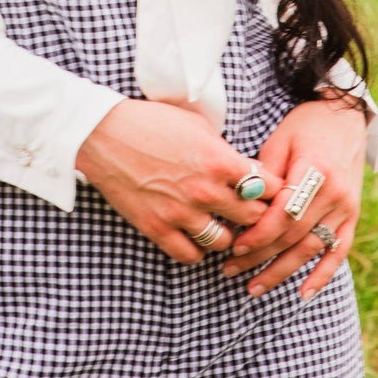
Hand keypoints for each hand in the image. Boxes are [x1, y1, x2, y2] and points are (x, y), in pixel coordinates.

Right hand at [76, 101, 282, 264]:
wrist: (104, 134)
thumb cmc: (151, 121)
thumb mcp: (198, 126)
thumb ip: (227, 152)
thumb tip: (251, 170)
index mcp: (220, 160)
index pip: (270, 187)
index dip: (274, 189)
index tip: (269, 190)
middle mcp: (206, 191)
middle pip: (253, 218)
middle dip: (255, 213)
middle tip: (249, 209)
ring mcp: (182, 213)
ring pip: (225, 242)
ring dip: (227, 234)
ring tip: (221, 224)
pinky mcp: (158, 229)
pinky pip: (191, 256)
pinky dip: (197, 249)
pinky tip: (195, 235)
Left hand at [220, 96, 366, 299]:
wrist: (344, 115)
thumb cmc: (304, 126)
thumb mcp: (280, 141)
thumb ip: (266, 176)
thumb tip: (241, 208)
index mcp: (314, 171)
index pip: (283, 214)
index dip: (259, 234)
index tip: (234, 246)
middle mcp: (334, 193)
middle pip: (294, 236)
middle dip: (261, 257)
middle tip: (231, 270)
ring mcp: (346, 207)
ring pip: (312, 249)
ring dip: (283, 272)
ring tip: (255, 288)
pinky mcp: (353, 215)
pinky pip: (339, 251)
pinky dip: (323, 275)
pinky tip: (304, 294)